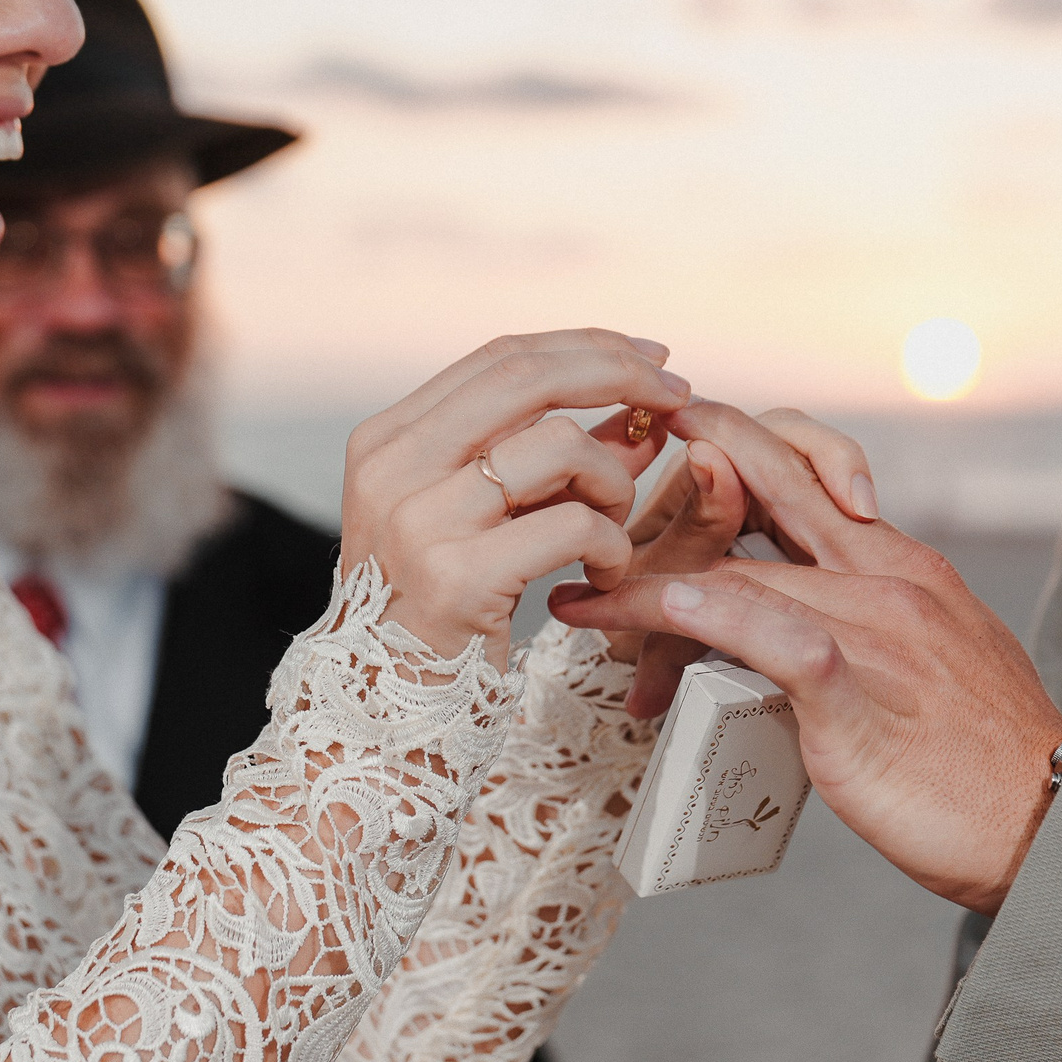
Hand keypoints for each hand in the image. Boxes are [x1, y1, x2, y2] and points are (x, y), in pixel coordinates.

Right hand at [339, 331, 690, 662]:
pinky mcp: (456, 577)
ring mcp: (419, 521)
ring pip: (560, 446)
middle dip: (620, 375)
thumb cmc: (442, 616)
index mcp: (389, 440)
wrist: (385, 713)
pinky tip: (602, 577)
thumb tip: (642, 411)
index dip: (588, 347)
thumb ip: (550, 460)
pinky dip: (611, 546)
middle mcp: (393, 469)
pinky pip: (574, 525)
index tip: (652, 358)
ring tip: (613, 527)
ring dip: (615, 482)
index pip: (502, 358)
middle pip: (528, 379)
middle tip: (676, 399)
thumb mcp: (485, 520)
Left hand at [550, 401, 1061, 911]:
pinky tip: (645, 609)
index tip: (684, 430)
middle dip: (691, 451)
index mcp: (905, 566)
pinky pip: (765, 632)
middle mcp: (886, 578)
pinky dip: (697, 614)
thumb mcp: (933, 665)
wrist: (1049, 823)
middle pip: (774, 485)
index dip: (743, 446)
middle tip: (615, 440)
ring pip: (745, 567)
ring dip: (650, 574)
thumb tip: (808, 639)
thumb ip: (874, 630)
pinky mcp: (855, 691)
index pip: (813, 478)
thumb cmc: (983, 763)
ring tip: (583, 586)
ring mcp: (873, 628)